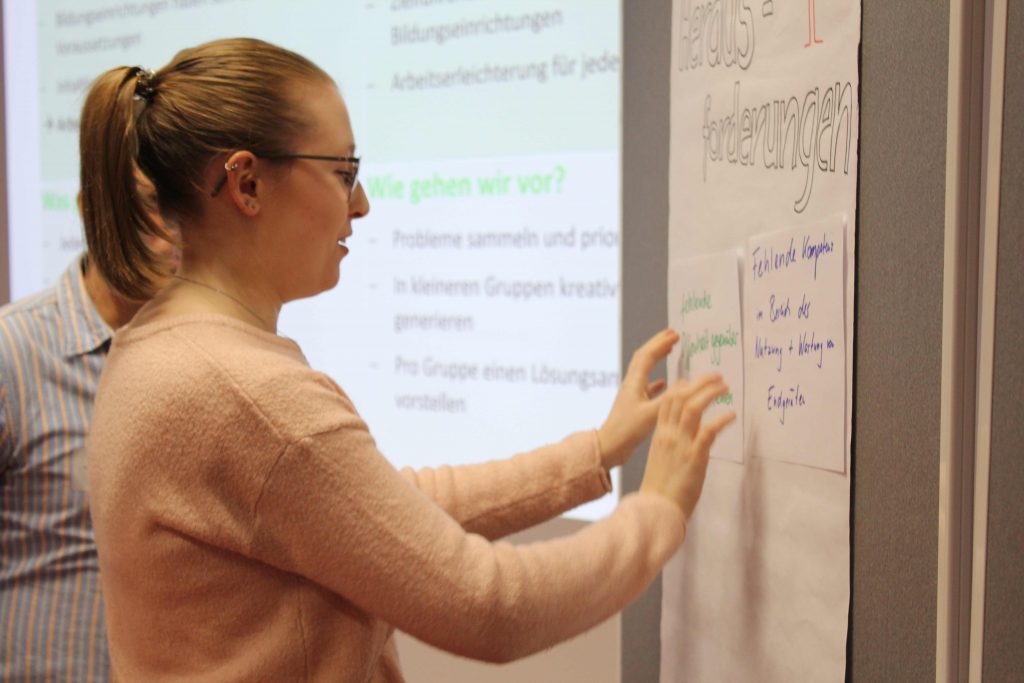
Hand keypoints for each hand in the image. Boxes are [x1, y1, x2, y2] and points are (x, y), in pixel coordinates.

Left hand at [597, 328, 677, 469]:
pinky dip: (656, 382)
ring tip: (669, 351)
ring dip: (657, 358)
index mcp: (634, 383)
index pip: (648, 356)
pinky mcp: (634, 406)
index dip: (661, 343)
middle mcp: (631, 385)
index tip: (675, 335)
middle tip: (672, 335)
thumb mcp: (651, 414)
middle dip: (658, 344)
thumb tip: (688, 385)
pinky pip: (646, 388)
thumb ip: (670, 399)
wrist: (609, 448)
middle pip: (644, 358)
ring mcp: (632, 395)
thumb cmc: (626, 431)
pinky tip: (663, 383)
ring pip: (645, 370)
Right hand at [639, 374, 735, 519]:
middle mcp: (668, 435)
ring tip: (725, 388)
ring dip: (710, 394)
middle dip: (698, 383)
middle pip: (680, 398)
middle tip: (716, 377)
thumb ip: (674, 444)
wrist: (657, 509)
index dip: (680, 387)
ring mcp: (681, 444)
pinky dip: (721, 419)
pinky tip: (732, 415)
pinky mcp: (695, 456)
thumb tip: (692, 435)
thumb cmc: (660, 490)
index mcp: (659, 435)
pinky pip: (709, 430)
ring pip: (693, 407)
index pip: (667, 402)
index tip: (693, 381)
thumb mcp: (662, 460)